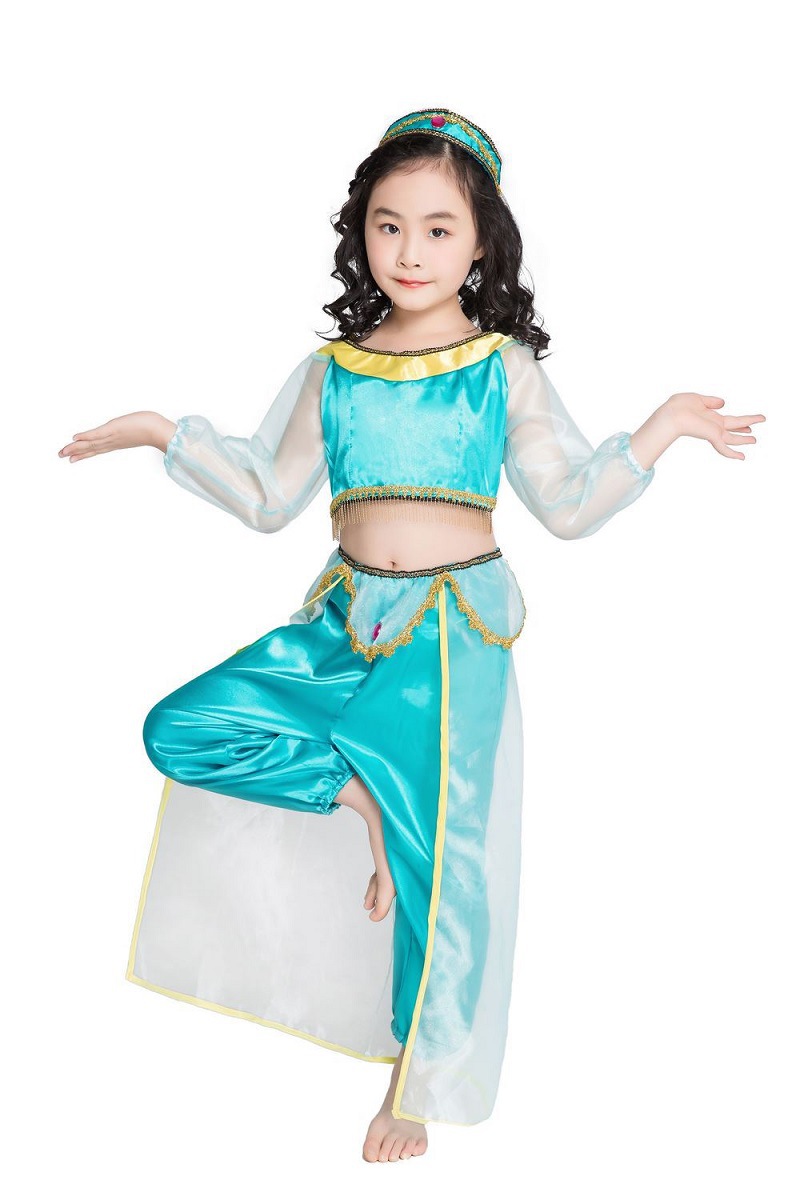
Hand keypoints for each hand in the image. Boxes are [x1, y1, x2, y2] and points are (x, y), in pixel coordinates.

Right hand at [57, 412, 177, 460]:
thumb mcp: (139, 430)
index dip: (84, 454)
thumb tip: (134, 429)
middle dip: (75, 453)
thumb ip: (131, 432)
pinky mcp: (114, 429)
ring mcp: (112, 437)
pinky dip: (86, 437)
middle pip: (90, 449)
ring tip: (62, 452)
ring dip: (75, 447)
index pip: (97, 450)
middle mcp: (112, 442)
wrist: (160, 432)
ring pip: (90, 444)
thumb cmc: (153, 429)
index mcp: (116, 443)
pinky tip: (75, 438)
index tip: (72, 459)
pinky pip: (96, 434)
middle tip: (60, 456)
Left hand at [664, 392, 765, 459]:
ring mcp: (713, 432)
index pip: (729, 421)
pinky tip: (742, 457)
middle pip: (734, 429)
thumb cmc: (679, 406)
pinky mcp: (712, 436)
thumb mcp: (698, 399)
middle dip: (744, 431)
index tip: (748, 424)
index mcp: (711, 417)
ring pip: (733, 438)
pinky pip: (725, 448)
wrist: (672, 414)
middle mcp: (713, 426)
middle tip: (754, 437)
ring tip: (755, 440)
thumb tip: (723, 403)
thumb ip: (711, 401)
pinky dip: (733, 453)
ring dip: (744, 439)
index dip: (740, 422)